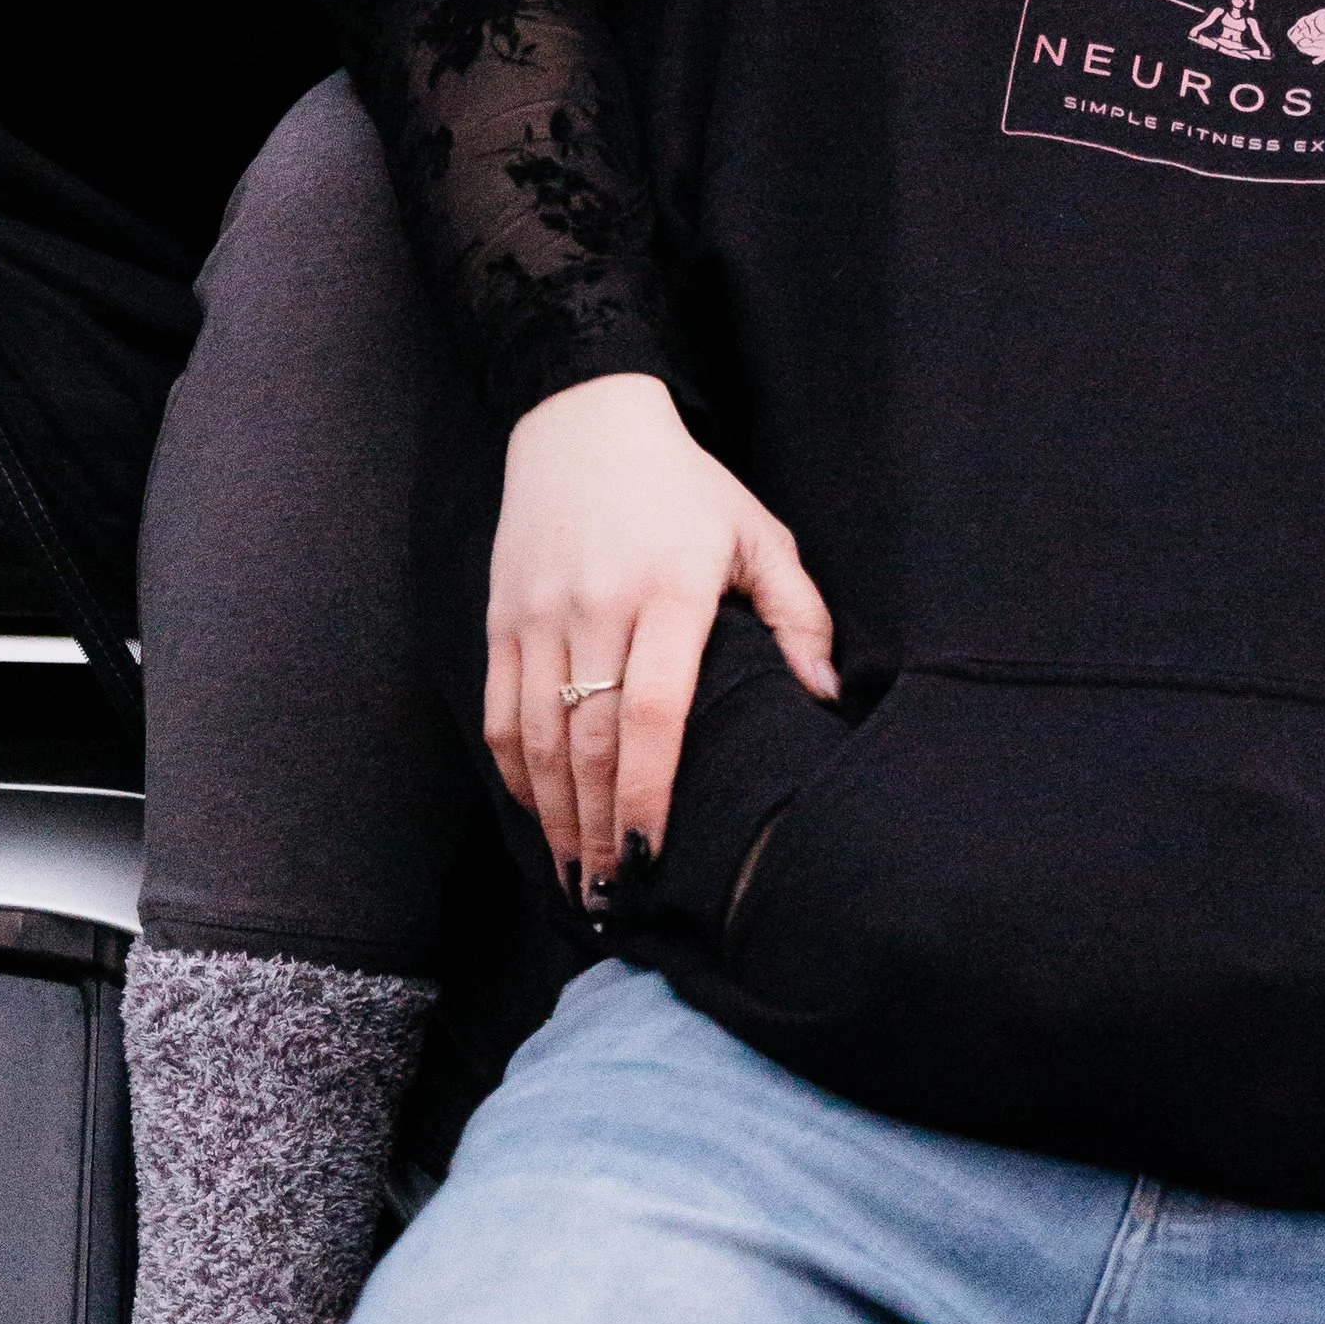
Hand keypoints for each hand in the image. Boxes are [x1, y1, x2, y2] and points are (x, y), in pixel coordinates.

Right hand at [484, 370, 836, 902]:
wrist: (583, 421)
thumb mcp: (758, 534)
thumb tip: (825, 698)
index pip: (653, 716)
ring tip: (576, 881)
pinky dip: (516, 776)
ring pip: (537, 741)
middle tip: (612, 902)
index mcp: (669, 592)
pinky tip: (539, 817)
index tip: (651, 861)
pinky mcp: (500, 619)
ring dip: (554, 820)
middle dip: (599, 834)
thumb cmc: (686, 487)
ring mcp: (538, 616)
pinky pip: (499, 714)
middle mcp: (596, 609)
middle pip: (591, 745)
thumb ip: (798, 616)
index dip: (649, 798)